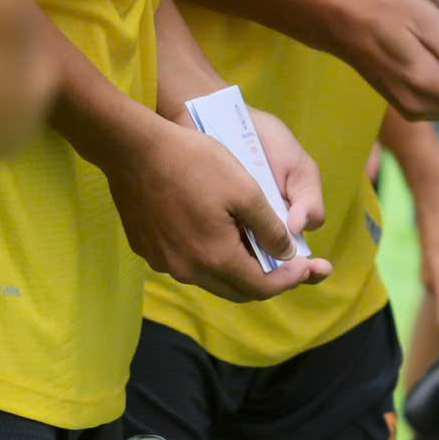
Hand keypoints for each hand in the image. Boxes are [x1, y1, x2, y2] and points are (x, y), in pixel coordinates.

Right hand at [102, 114, 335, 301]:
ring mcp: (162, 262)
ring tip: (253, 243)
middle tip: (285, 261)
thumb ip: (270, 228)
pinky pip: (186, 262)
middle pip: (236, 290)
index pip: (261, 288)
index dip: (288, 279)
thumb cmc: (195, 163)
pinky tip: (216, 231)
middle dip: (265, 279)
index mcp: (215, 258)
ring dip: (236, 268)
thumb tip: (287, 254)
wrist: (134, 149)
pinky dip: (208, 256)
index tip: (305, 266)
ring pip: (210, 278)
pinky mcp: (146, 249)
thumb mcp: (246, 191)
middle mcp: (187, 270)